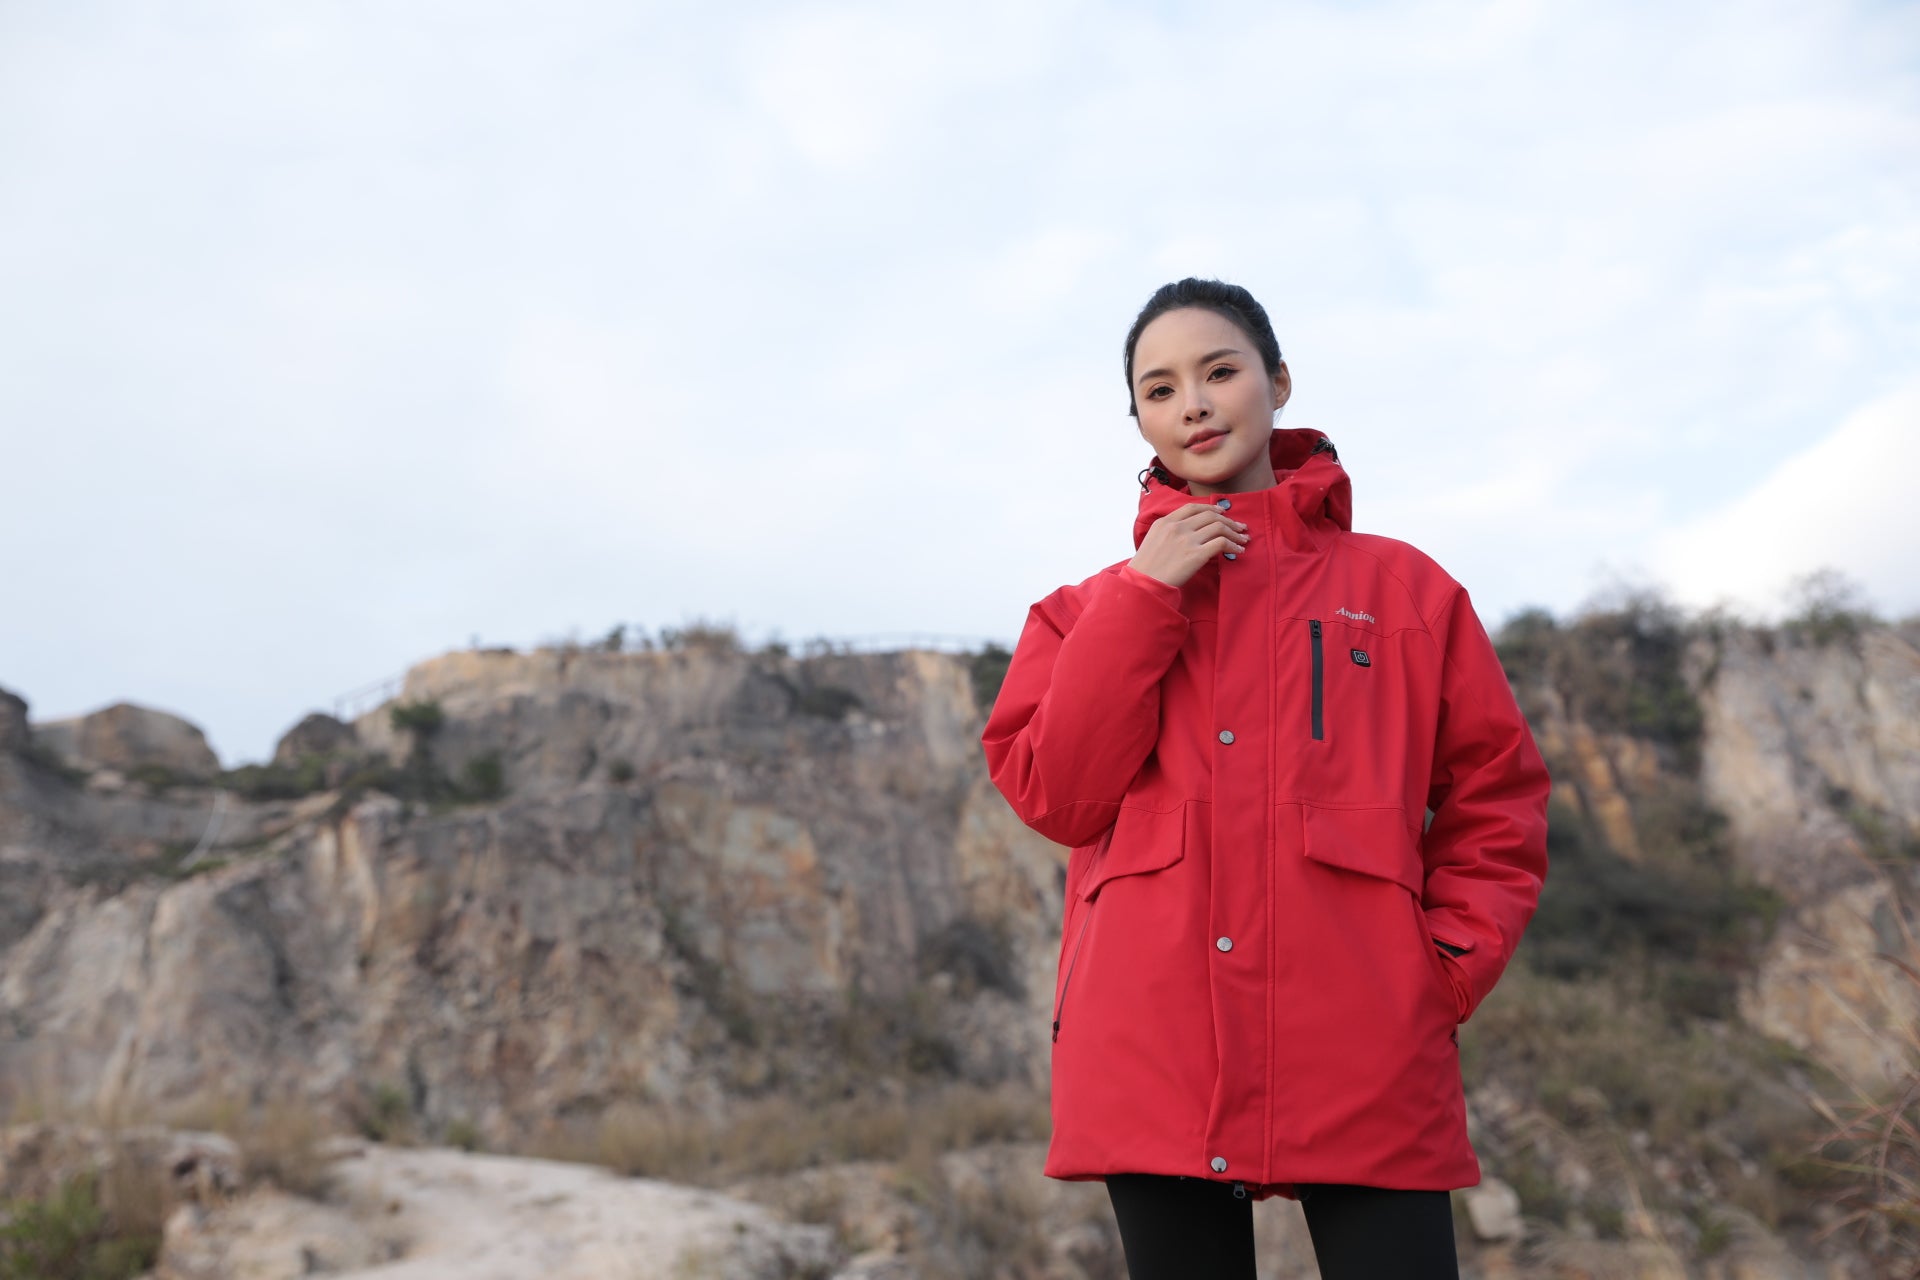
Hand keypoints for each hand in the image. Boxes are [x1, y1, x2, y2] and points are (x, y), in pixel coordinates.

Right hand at [1129, 503, 1249, 588]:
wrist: (1143, 583)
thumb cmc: (1145, 567)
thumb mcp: (1152, 540)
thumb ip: (1168, 532)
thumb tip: (1188, 533)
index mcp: (1166, 522)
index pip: (1193, 508)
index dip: (1211, 508)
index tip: (1222, 513)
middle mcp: (1178, 527)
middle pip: (1210, 516)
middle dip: (1229, 520)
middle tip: (1240, 526)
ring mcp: (1188, 540)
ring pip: (1219, 527)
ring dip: (1234, 532)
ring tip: (1243, 539)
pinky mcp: (1196, 555)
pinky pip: (1222, 544)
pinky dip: (1233, 545)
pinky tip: (1239, 550)